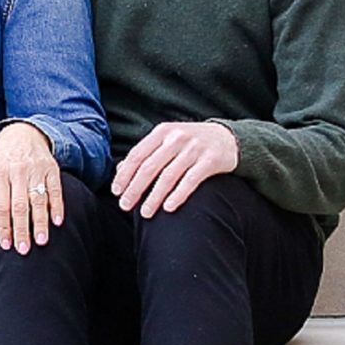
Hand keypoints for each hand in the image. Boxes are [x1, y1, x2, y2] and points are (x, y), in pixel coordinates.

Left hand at [0, 121, 63, 252]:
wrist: (22, 132)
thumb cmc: (2, 159)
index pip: (0, 205)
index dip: (3, 226)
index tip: (6, 244)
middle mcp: (17, 171)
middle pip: (20, 205)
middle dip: (22, 229)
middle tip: (23, 249)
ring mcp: (36, 169)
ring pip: (39, 199)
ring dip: (41, 222)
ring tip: (41, 241)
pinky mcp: (51, 168)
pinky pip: (56, 189)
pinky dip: (58, 206)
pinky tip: (58, 222)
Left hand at [112, 121, 239, 214]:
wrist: (228, 139)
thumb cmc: (191, 143)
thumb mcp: (168, 141)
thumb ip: (146, 153)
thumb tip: (120, 170)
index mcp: (162, 132)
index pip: (137, 155)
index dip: (125, 175)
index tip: (116, 192)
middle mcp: (176, 138)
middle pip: (150, 166)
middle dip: (135, 188)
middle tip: (125, 206)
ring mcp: (194, 149)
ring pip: (168, 176)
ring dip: (154, 197)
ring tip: (146, 213)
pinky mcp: (210, 160)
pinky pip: (191, 180)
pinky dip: (178, 195)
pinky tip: (168, 208)